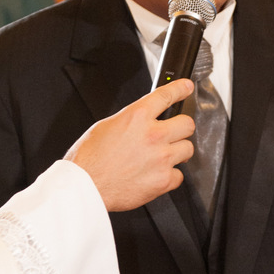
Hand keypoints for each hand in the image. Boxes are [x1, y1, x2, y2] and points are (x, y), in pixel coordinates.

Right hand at [64, 79, 194, 210]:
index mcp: (137, 117)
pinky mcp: (163, 180)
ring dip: (178, 151)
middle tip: (174, 133)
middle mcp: (153, 135)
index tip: (186, 87)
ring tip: (164, 156)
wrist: (86, 186)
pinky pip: (179, 175)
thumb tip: (142, 121)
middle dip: (181, 127)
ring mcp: (161, 158)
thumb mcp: (106, 126)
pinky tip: (157, 175)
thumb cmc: (89, 159)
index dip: (181, 89)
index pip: (167, 95)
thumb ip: (131, 121)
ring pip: (188, 148)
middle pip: (187, 124)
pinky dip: (171, 175)